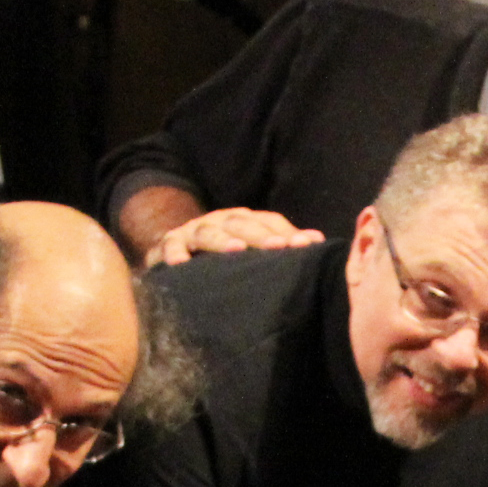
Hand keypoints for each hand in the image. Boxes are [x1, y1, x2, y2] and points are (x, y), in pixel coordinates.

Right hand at [142, 208, 324, 269]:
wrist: (179, 244)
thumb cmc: (226, 250)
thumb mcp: (252, 244)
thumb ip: (280, 241)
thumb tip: (317, 241)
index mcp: (245, 220)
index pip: (268, 222)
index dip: (286, 231)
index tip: (305, 245)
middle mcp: (222, 220)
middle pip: (241, 223)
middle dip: (260, 235)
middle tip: (278, 247)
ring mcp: (195, 230)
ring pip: (208, 232)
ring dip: (222, 240)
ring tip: (236, 251)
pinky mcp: (171, 243)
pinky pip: (170, 246)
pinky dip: (174, 253)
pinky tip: (181, 265)